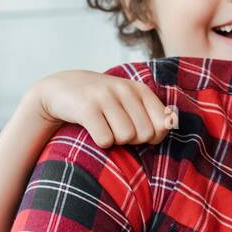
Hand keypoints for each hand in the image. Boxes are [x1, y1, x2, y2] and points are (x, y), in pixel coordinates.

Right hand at [27, 70, 173, 147]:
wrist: (61, 89)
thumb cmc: (104, 103)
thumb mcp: (130, 104)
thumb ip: (155, 116)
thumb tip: (170, 125)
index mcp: (139, 89)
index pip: (162, 126)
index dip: (151, 136)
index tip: (136, 130)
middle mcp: (124, 89)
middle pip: (144, 134)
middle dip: (132, 140)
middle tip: (116, 129)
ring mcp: (104, 96)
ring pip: (126, 137)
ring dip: (115, 140)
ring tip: (105, 128)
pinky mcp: (86, 108)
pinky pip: (105, 140)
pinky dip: (100, 143)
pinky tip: (93, 130)